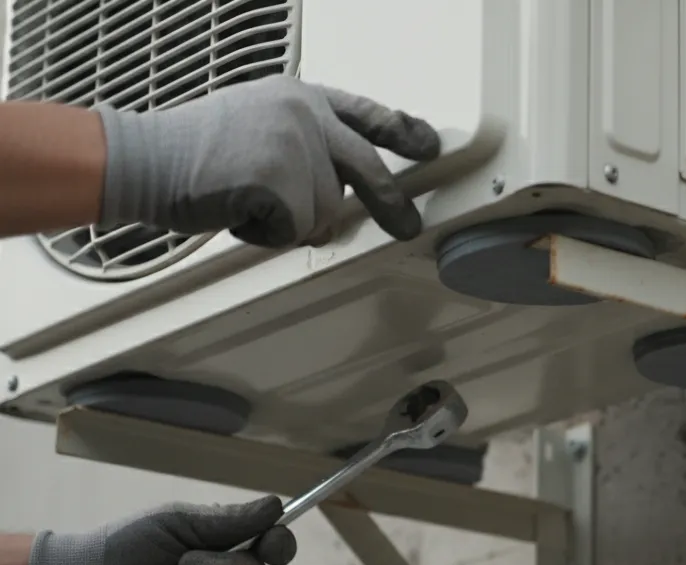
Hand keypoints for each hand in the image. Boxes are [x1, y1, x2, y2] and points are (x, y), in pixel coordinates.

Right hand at [95, 75, 441, 247]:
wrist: (145, 157)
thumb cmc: (193, 147)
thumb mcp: (258, 120)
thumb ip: (305, 141)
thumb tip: (343, 184)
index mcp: (302, 97)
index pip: (366, 113)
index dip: (402, 132)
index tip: (429, 146)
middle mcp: (306, 117)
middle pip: (369, 168)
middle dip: (391, 204)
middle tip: (407, 226)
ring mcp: (296, 148)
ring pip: (326, 211)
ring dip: (291, 221)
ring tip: (248, 199)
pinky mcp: (281, 183)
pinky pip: (296, 230)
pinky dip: (268, 234)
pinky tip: (239, 211)